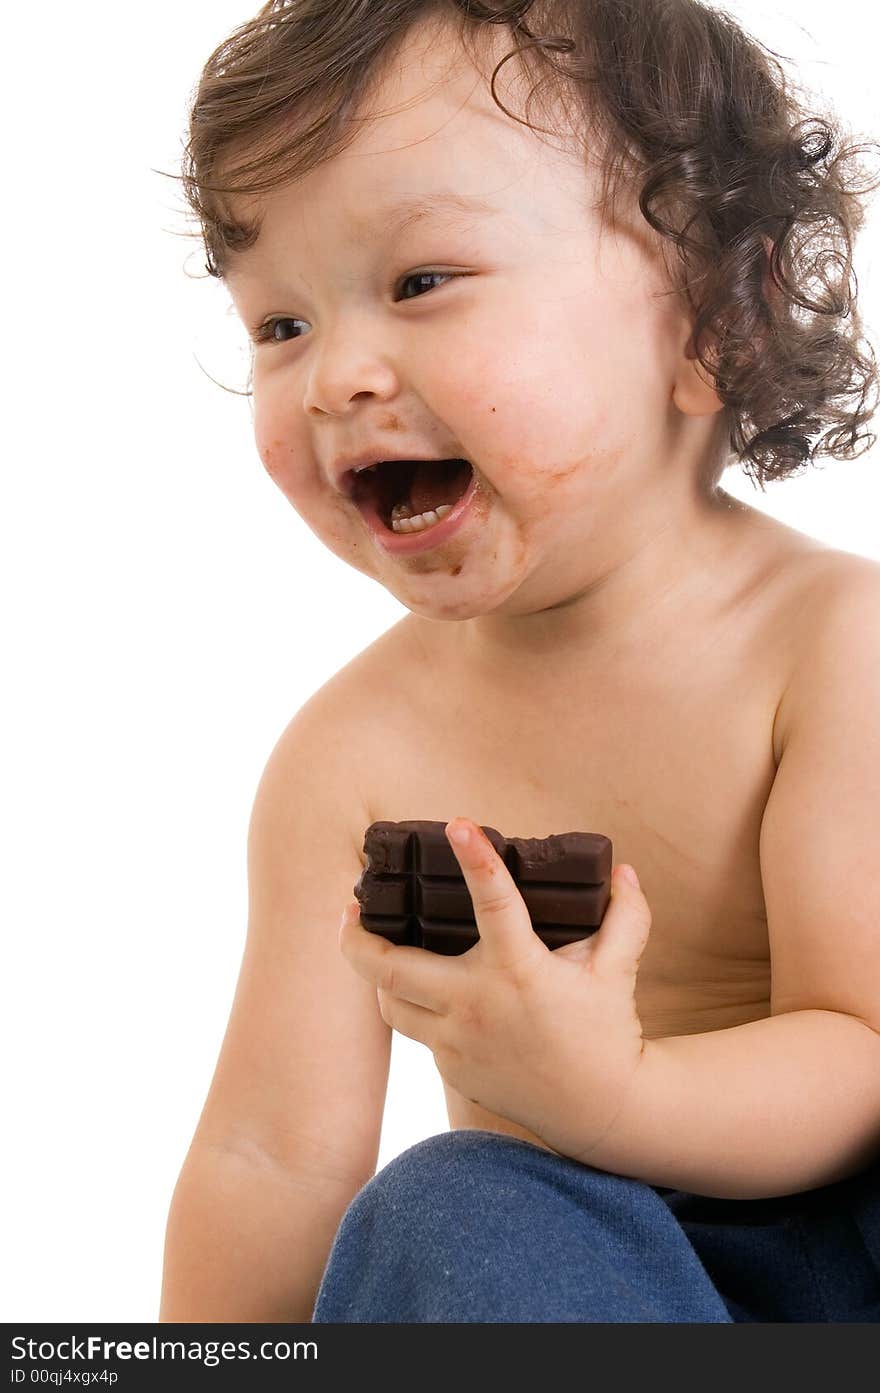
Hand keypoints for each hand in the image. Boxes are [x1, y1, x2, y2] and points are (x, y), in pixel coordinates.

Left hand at [338, 816, 652, 1163]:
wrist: (600, 1113)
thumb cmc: (608, 1035)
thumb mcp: (620, 971)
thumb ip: (626, 918)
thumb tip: (624, 872)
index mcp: (520, 971)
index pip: (494, 902)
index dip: (476, 859)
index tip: (459, 824)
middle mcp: (478, 1005)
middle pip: (391, 968)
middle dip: (357, 938)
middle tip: (349, 908)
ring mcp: (458, 1042)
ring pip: (390, 1003)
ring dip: (375, 974)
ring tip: (371, 947)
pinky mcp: (452, 1069)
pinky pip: (417, 1032)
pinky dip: (412, 1006)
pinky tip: (414, 988)